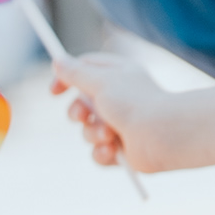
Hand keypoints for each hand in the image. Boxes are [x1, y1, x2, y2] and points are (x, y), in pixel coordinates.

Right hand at [53, 53, 173, 174]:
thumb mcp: (100, 81)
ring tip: (109, 135)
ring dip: (92, 134)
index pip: (84, 70)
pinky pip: (98, 153)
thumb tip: (57, 61)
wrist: (162, 136)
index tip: (53, 92)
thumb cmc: (134, 103)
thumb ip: (75, 73)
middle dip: (78, 113)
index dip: (66, 79)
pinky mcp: (121, 150)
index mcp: (117, 75)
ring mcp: (120, 125)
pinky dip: (102, 153)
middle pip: (82, 104)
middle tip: (84, 116)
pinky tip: (113, 150)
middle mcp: (119, 98)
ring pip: (87, 132)